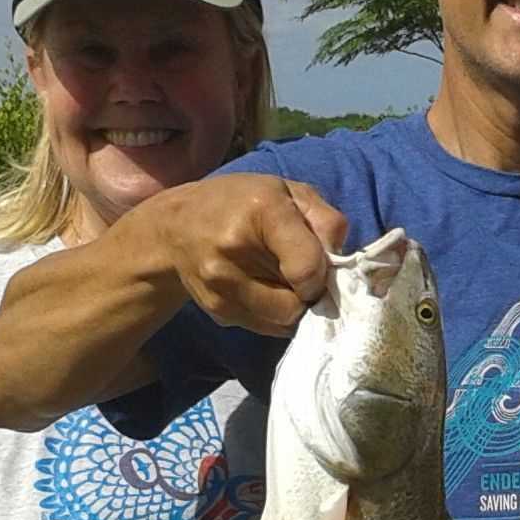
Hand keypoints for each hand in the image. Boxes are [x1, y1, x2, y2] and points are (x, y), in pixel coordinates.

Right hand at [140, 175, 348, 335]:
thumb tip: (343, 262)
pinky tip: (262, 288)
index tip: (320, 266)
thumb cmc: (241, 203)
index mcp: (261, 211)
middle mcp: (233, 250)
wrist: (176, 227)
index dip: (323, 275)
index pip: (307, 270)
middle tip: (301, 273)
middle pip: (297, 302)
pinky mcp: (217, 310)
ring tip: (281, 280)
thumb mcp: (288, 191)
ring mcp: (220, 286)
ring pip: (284, 321)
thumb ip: (326, 220)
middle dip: (309, 292)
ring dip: (293, 306)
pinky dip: (274, 314)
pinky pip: (266, 328)